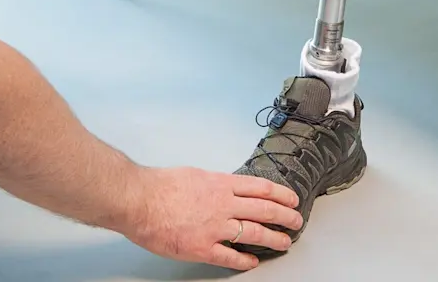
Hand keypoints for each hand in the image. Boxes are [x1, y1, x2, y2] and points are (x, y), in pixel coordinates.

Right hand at [125, 166, 302, 269]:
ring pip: (253, 233)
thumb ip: (216, 184)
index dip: (281, 194)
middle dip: (285, 216)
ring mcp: (214, 227)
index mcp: (222, 183)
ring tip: (285, 242)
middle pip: (264, 209)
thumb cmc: (162, 185)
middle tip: (297, 221)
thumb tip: (227, 188)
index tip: (291, 199)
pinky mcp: (202, 248)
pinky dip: (244, 260)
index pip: (261, 188)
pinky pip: (229, 256)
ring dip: (273, 238)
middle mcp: (223, 204)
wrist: (141, 200)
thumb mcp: (196, 174)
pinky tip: (253, 262)